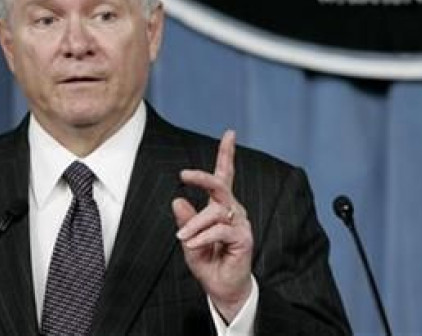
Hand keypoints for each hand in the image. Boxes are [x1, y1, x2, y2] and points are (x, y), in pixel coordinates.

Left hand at [172, 130, 253, 322]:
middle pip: (220, 185)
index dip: (227, 154)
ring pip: (215, 211)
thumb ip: (186, 220)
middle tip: (183, 174)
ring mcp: (240, 223)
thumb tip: (178, 199)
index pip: (225, 176)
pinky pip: (219, 229)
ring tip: (183, 237)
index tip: (230, 133)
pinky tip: (193, 244)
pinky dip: (202, 236)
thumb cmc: (207, 262)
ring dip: (195, 224)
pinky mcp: (244, 237)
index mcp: (221, 206)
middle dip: (202, 177)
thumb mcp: (189, 239)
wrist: (221, 288)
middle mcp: (233, 210)